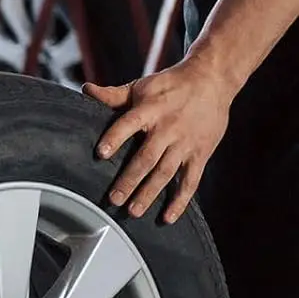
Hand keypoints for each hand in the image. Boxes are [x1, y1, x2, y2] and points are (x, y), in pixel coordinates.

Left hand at [84, 57, 234, 223]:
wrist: (212, 81)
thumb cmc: (170, 85)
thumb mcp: (142, 86)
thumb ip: (113, 95)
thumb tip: (86, 90)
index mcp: (150, 109)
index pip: (129, 124)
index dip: (115, 137)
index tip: (100, 153)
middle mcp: (168, 128)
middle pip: (147, 157)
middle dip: (129, 180)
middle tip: (113, 199)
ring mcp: (186, 143)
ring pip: (166, 172)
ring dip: (149, 193)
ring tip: (133, 211)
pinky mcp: (200, 154)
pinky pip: (191, 181)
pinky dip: (180, 200)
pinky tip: (167, 217)